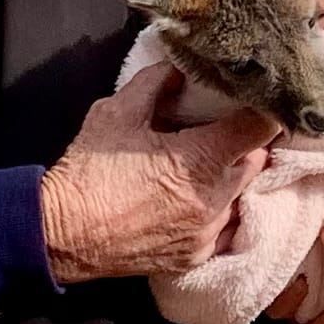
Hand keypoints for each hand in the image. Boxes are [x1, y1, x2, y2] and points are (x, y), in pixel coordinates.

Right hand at [41, 63, 277, 283]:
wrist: (60, 236)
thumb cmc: (88, 174)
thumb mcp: (117, 113)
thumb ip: (155, 84)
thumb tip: (178, 68)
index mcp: (201, 160)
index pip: (260, 129)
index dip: (263, 109)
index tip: (255, 100)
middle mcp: (214, 199)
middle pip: (256, 162)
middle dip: (246, 143)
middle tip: (225, 127)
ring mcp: (207, 232)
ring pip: (243, 196)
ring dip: (232, 178)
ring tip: (207, 164)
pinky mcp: (195, 256)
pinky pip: (225, 228)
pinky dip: (219, 210)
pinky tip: (196, 198)